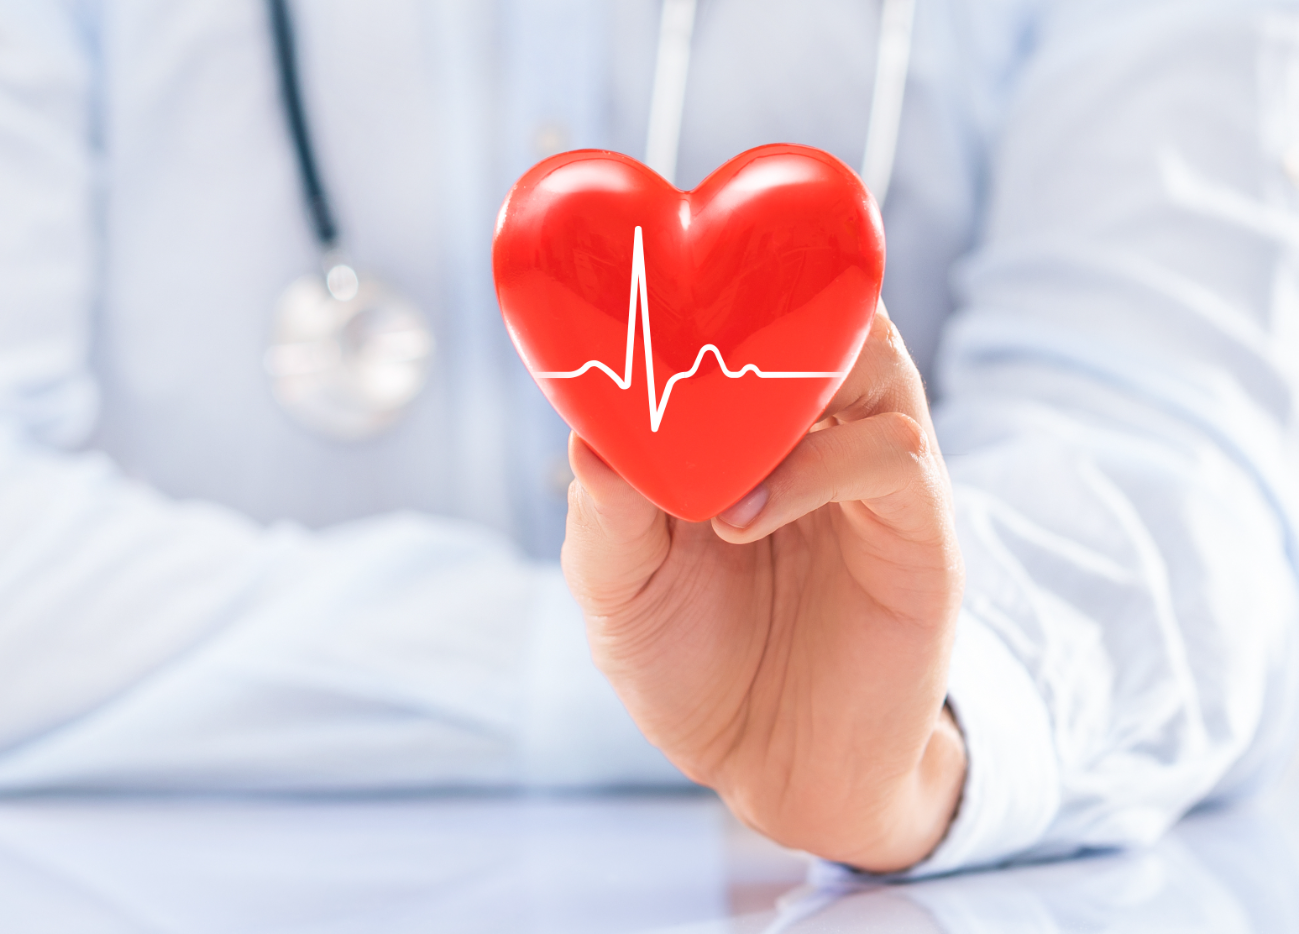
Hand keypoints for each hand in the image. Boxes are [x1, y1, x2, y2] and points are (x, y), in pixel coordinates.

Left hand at [563, 310, 964, 871]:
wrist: (778, 774)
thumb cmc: (695, 668)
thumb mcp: (620, 593)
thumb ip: (605, 517)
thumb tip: (586, 437)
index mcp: (741, 422)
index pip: (744, 312)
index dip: (703, 280)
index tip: (631, 282)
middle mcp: (814, 426)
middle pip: (819, 305)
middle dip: (754, 300)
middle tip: (679, 335)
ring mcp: (872, 468)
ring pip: (867, 355)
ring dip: (783, 379)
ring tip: (707, 449)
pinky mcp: (920, 527)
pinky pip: (890, 454)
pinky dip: (813, 468)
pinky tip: (741, 517)